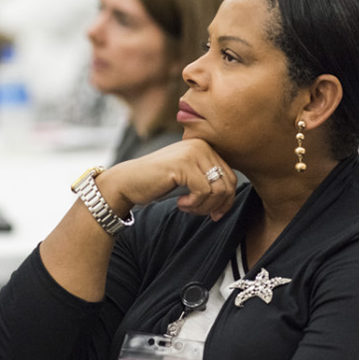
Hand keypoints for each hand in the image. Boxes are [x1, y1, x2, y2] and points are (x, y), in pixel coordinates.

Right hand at [93, 138, 238, 221]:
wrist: (127, 182)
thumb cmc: (157, 184)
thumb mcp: (188, 179)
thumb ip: (208, 181)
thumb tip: (230, 198)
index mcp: (204, 146)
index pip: (231, 177)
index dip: (226, 201)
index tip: (214, 214)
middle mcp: (200, 145)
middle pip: (228, 183)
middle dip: (217, 205)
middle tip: (199, 213)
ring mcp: (192, 153)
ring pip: (218, 189)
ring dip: (204, 206)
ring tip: (188, 208)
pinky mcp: (182, 164)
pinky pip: (204, 191)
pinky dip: (194, 204)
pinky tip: (179, 204)